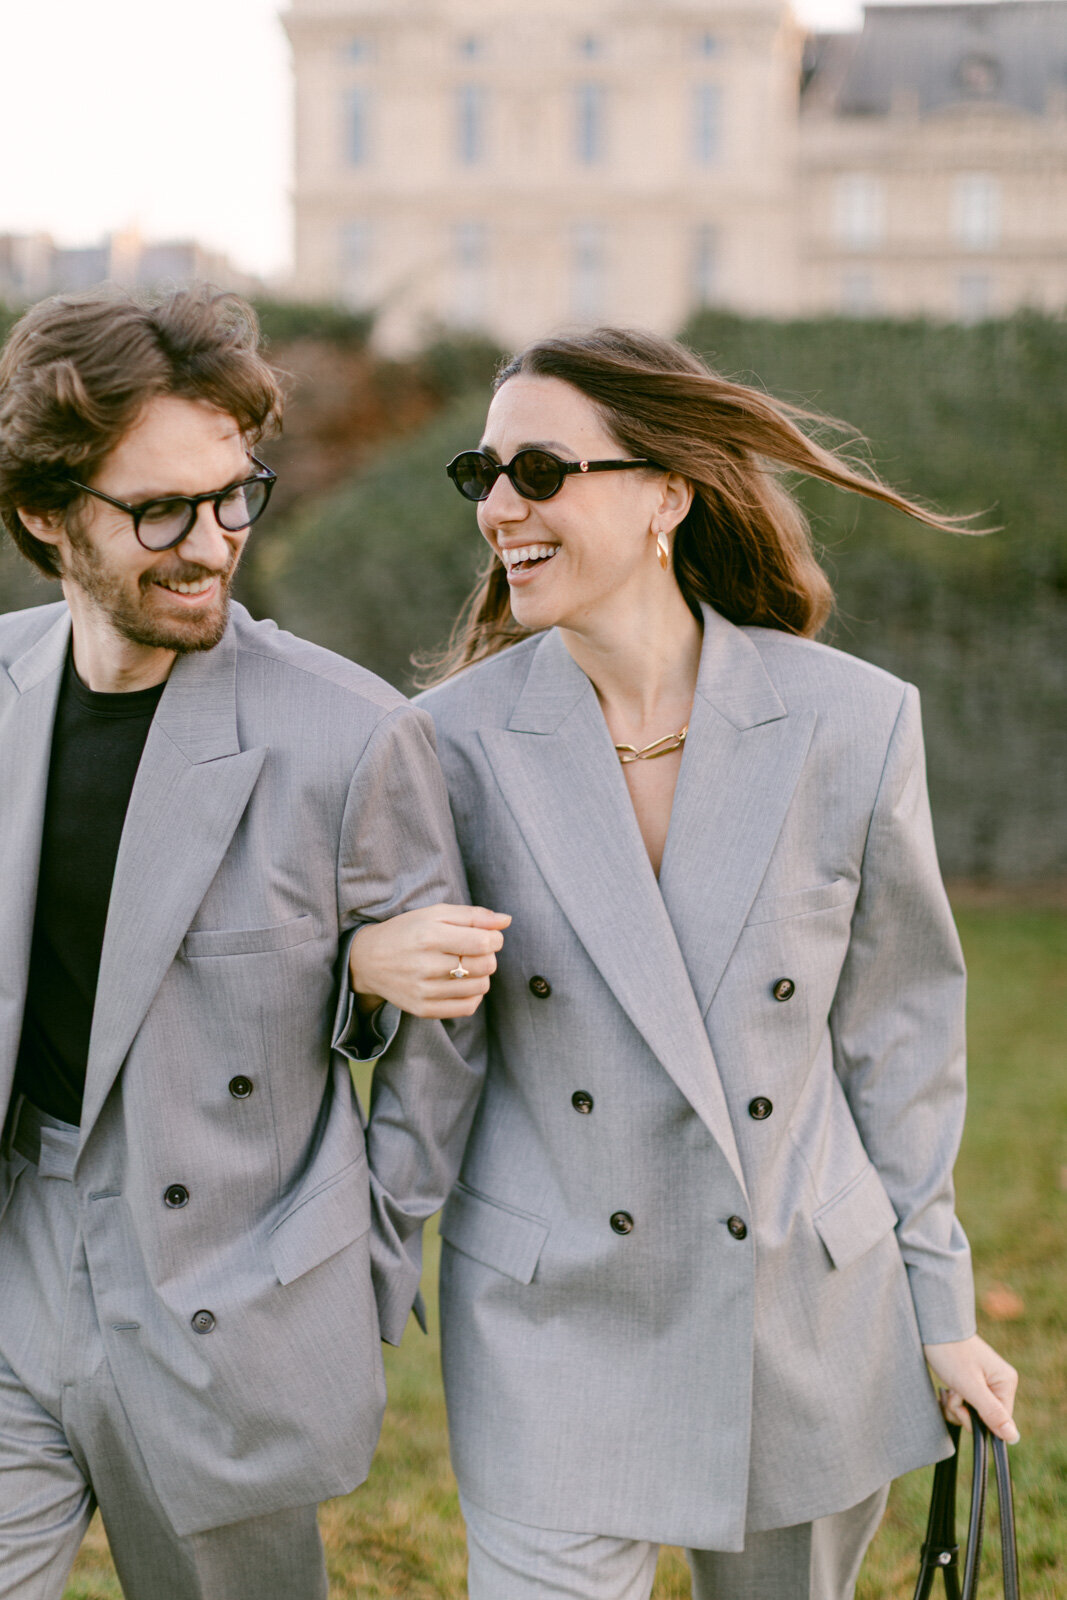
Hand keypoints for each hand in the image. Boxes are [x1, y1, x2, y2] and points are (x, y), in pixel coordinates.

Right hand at [349, 904, 511, 1018]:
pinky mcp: (422, 1009)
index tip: (488, 936)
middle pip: (485, 965)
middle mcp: (425, 964)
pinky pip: (467, 1008)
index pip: (483, 942)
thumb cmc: (407, 931)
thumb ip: (472, 915)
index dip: (495, 939)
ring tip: (467, 966)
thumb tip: (506, 921)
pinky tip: (463, 984)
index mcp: (429, 935)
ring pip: (480, 987)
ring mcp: (423, 991)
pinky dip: (473, 995)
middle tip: (474, 950)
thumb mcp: (434, 913)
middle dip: (488, 956)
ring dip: (482, 975)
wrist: (368, 960)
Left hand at [924, 1334, 1019, 1443]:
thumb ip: (992, 1412)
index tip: (961, 1407)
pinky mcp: (971, 1381)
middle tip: (953, 1393)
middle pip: (984, 1418)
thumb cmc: (951, 1353)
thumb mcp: (970, 1386)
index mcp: (1006, 1382)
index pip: (1000, 1421)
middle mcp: (999, 1383)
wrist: (932, 1327)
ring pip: (972, 1412)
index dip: (978, 1421)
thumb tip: (1014, 1438)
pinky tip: (947, 1388)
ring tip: (948, 1388)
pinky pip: (964, 1403)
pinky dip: (953, 1400)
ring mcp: (985, 1382)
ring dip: (955, 1405)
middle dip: (963, 1411)